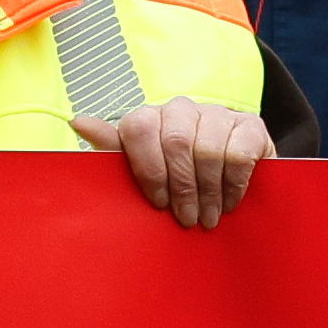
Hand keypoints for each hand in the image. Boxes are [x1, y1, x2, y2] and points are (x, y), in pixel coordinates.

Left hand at [79, 96, 267, 227]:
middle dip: (181, 187)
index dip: (148, 168)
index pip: (138, 127)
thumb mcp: (140, 171)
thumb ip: (113, 151)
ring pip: (208, 149)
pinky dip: (233, 185)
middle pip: (176, 141)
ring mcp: (218, 114)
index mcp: (150, 117)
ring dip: (208, 192)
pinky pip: (239, 154)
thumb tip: (77, 122)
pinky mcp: (250, 126)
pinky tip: (228, 204)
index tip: (157, 203)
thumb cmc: (175, 180)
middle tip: (186, 219)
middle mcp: (182, 109)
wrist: (228, 179)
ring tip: (208, 218)